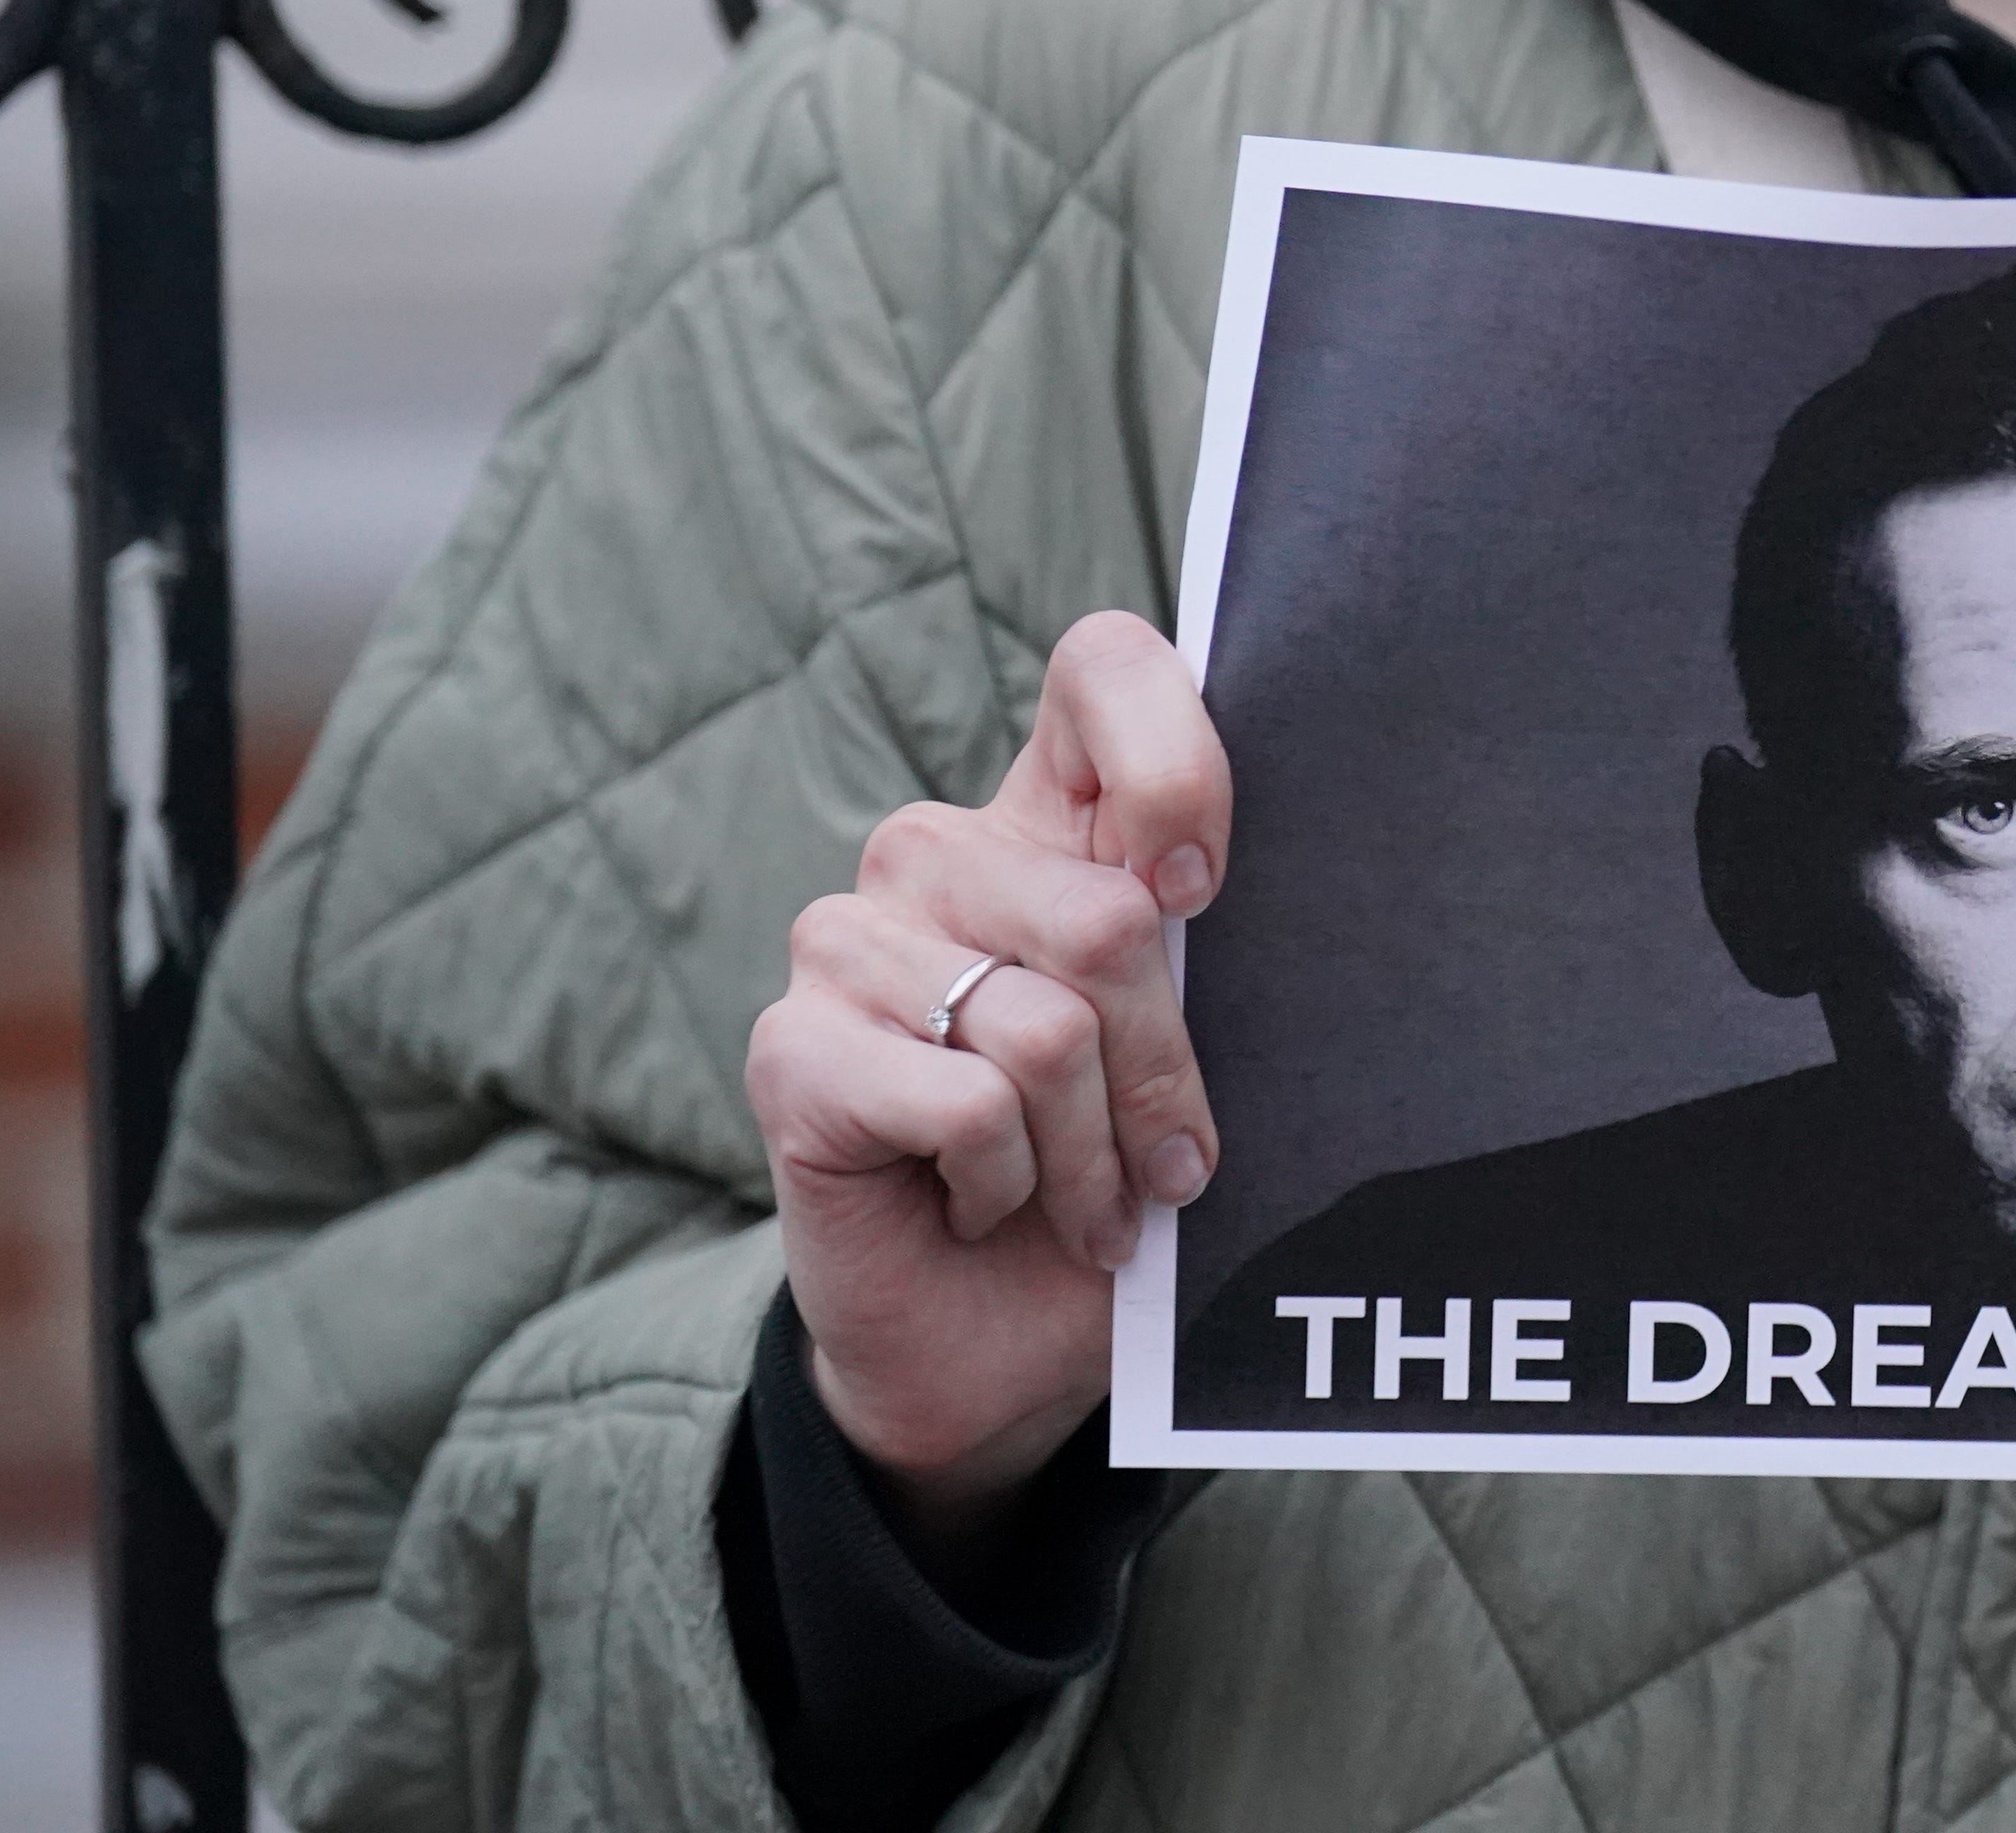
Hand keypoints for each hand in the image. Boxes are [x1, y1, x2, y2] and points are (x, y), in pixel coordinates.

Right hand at [745, 611, 1229, 1542]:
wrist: (994, 1348)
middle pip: (1110, 916)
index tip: (1204, 889)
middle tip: (1165, 1162)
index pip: (1105, 667)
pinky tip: (983, 1204)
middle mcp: (936, 855)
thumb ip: (1199, 955)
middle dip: (1163, 1070)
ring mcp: (849, 943)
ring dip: (1092, 1152)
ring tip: (1085, 1201)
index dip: (1175, 760)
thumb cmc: (1111, 1182)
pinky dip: (1009, 1184)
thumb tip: (1224, 888)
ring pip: (1044, 1026)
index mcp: (1045, 823)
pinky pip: (966, 1105)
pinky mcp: (791, 1050)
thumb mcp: (1189, 1055)